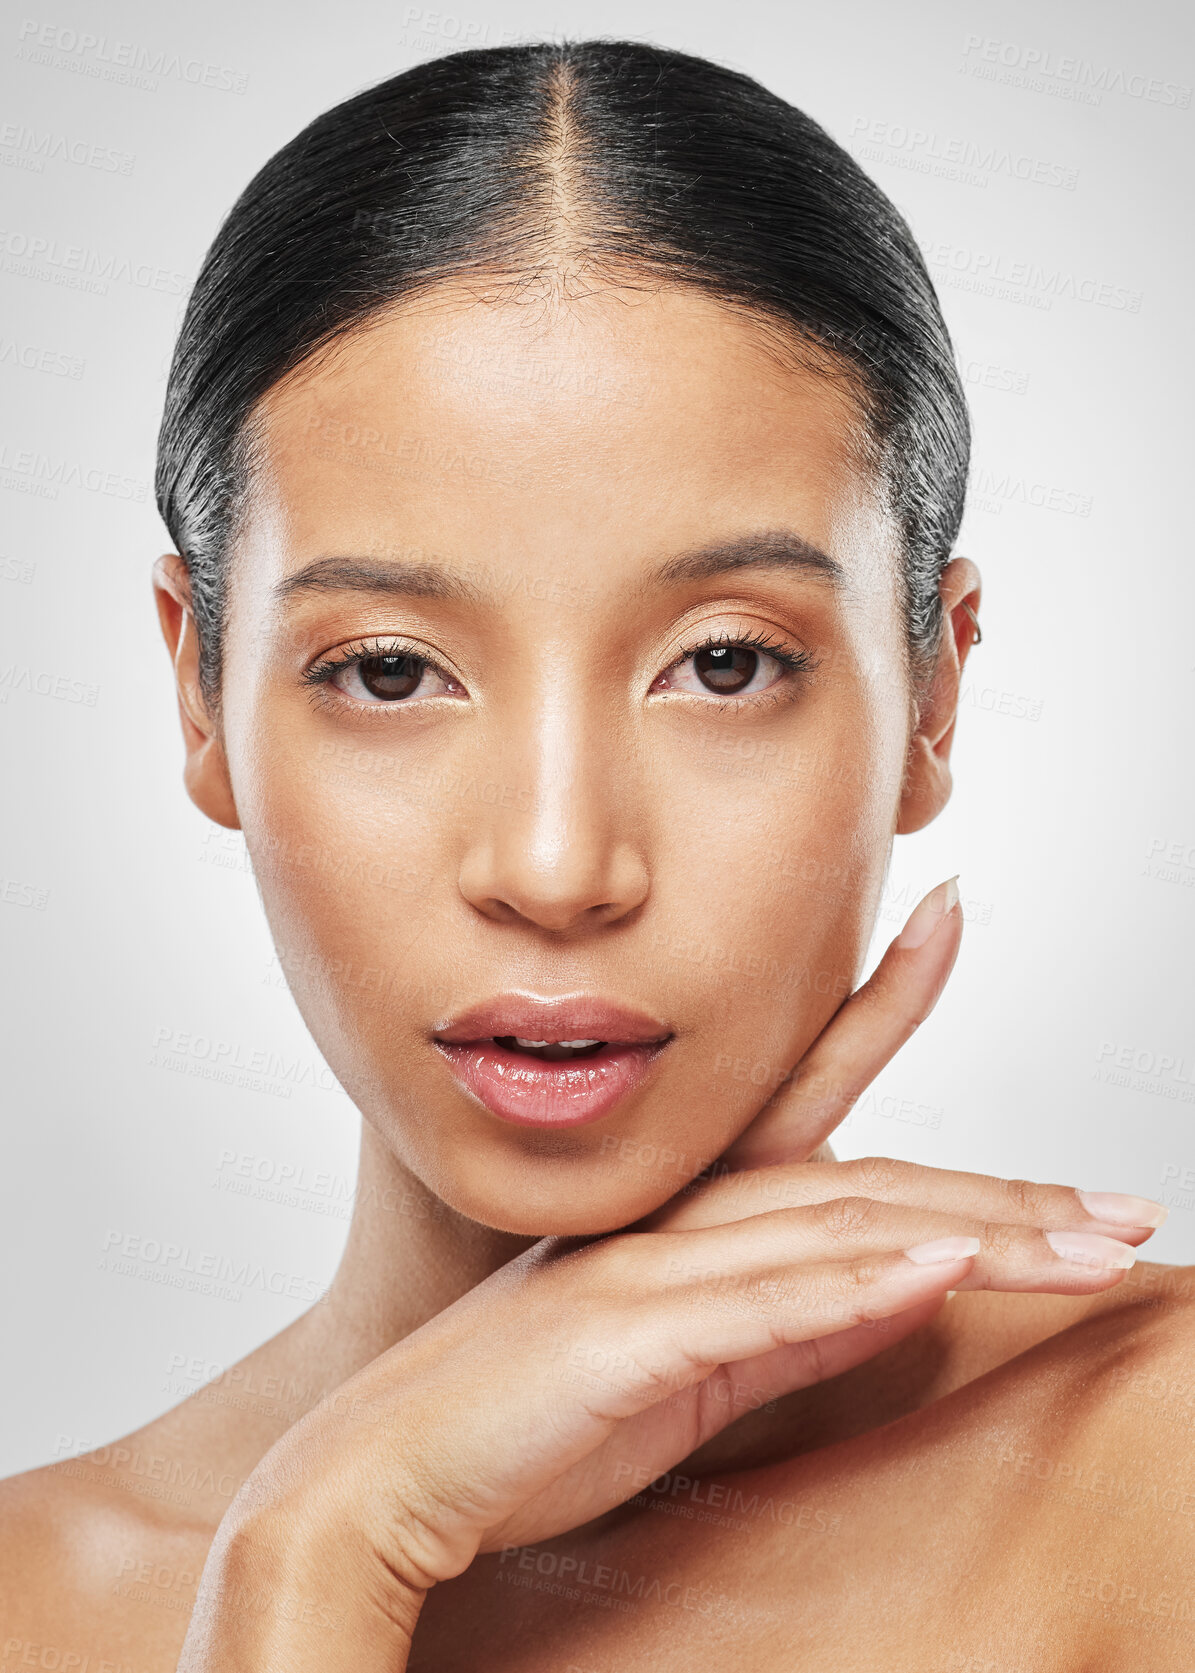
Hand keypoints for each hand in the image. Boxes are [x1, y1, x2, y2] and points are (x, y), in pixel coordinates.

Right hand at [178, 880, 1162, 1667]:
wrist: (385, 1468)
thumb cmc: (529, 1419)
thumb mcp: (691, 1370)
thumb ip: (791, 1324)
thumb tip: (898, 1291)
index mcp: (691, 1213)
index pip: (813, 1097)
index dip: (884, 1008)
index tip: (948, 922)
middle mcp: (684, 1216)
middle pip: (875, 1183)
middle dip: (1013, 1194)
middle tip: (1129, 1198)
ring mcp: (657, 1266)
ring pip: (844, 1229)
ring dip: (978, 1234)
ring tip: (1094, 1239)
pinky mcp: (631, 1335)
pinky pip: (764, 1308)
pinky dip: (857, 1290)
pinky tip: (941, 1273)